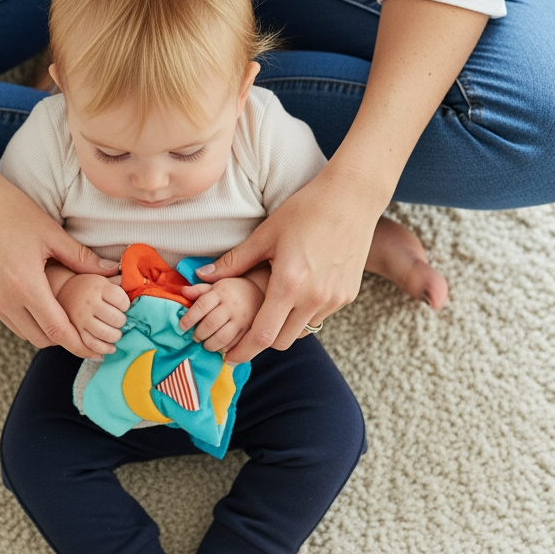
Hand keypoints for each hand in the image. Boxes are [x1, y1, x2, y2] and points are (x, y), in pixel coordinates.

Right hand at [0, 171, 118, 355]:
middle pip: (41, 339)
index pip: (58, 331)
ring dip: (45, 330)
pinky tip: (40, 303)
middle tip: (87, 331)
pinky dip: (27, 319)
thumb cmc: (10, 210)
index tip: (98, 350)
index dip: (80, 344)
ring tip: (66, 317)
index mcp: (25, 285)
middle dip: (66, 339)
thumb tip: (111, 272)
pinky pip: (8, 319)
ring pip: (23, 332)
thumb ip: (81, 258)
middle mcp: (3, 299)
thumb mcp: (51, 233)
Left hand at [179, 277, 264, 353]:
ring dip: (209, 344)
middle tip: (195, 337)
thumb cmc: (230, 291)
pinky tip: (218, 346)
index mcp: (221, 292)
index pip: (202, 305)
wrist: (258, 294)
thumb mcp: (216, 285)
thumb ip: (199, 289)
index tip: (182, 326)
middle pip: (210, 324)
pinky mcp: (249, 332)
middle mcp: (232, 306)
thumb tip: (184, 292)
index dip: (189, 318)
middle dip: (198, 334)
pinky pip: (234, 345)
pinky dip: (223, 349)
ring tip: (205, 343)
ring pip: (222, 338)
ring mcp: (242, 320)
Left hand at [197, 165, 385, 362]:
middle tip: (247, 328)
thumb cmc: (306, 210)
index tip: (230, 355)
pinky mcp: (348, 295)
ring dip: (284, 325)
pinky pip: (319, 316)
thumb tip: (202, 276)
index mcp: (289, 284)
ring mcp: (334, 299)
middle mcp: (314, 298)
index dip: (243, 350)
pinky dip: (304, 312)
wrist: (352, 198)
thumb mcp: (265, 234)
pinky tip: (298, 291)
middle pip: (281, 341)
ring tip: (274, 305)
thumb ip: (234, 261)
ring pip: (301, 330)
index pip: (262, 335)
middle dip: (261, 339)